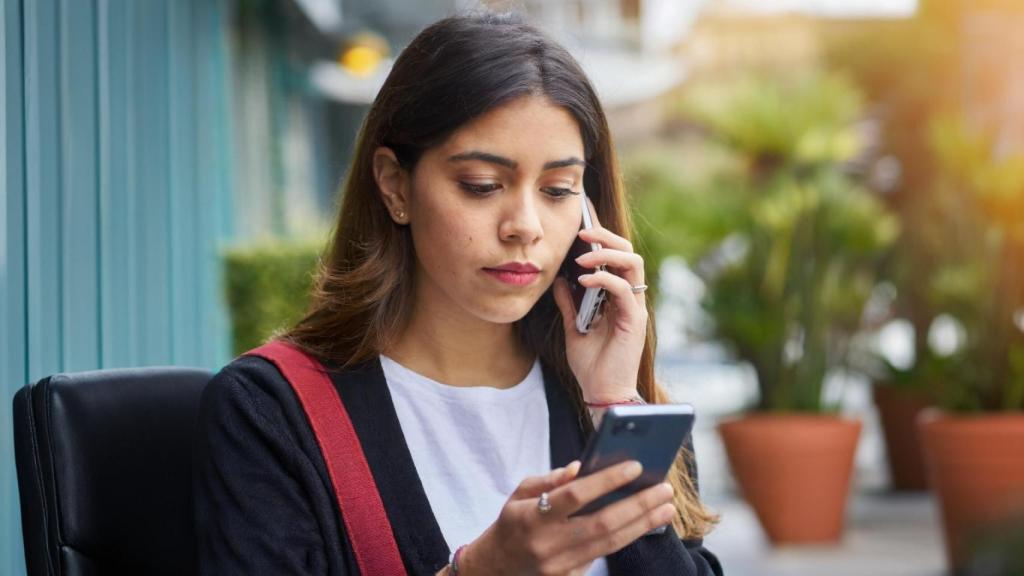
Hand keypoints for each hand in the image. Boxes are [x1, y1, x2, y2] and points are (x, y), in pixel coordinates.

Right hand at [456, 460, 675, 575]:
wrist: (496, 569)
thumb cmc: (512, 524)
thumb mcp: (519, 494)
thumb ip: (549, 480)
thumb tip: (581, 468)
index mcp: (533, 517)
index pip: (576, 495)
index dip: (607, 480)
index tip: (635, 465)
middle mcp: (549, 544)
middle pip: (603, 523)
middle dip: (638, 504)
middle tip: (664, 489)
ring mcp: (561, 566)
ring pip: (611, 543)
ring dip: (643, 524)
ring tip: (666, 508)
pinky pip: (604, 556)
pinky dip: (626, 538)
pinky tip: (645, 524)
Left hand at [552, 199, 647, 403]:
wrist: (601, 393)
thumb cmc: (591, 365)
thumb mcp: (573, 327)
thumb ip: (569, 303)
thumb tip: (558, 279)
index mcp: (617, 297)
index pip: (615, 257)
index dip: (603, 236)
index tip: (583, 219)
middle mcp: (630, 298)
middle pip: (628, 252)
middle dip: (606, 237)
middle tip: (582, 232)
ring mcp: (634, 308)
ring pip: (633, 263)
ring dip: (607, 253)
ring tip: (582, 255)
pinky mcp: (634, 321)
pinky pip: (623, 289)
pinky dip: (604, 279)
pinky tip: (583, 279)